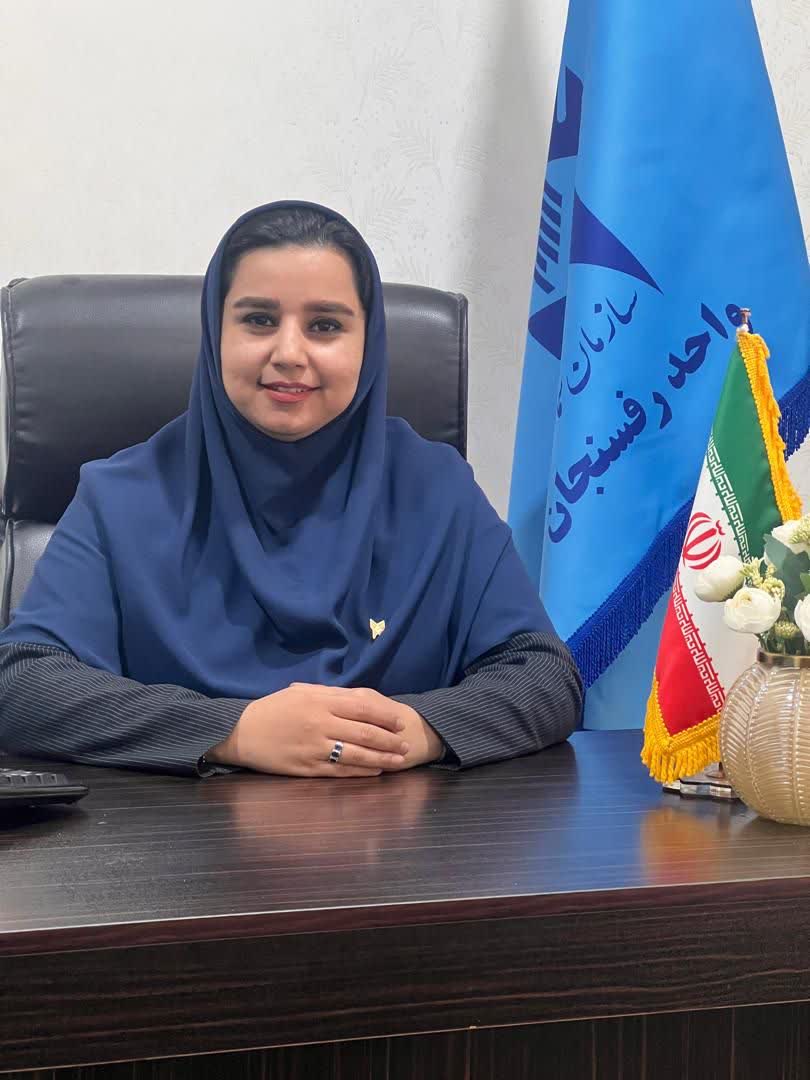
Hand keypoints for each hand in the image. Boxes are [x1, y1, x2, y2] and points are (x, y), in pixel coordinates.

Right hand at [207, 682, 413, 776]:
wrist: (240, 731)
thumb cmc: (272, 709)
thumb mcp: (301, 692)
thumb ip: (330, 694)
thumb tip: (360, 697)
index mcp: (320, 702)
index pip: (363, 708)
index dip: (385, 716)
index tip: (400, 722)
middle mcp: (321, 724)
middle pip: (364, 732)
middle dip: (389, 740)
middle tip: (405, 745)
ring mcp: (314, 748)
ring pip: (356, 755)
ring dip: (381, 759)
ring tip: (398, 761)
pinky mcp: (307, 768)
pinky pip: (340, 772)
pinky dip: (361, 772)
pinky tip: (375, 772)